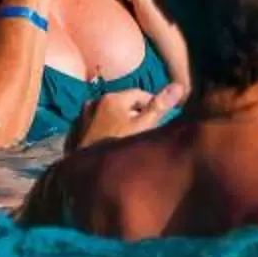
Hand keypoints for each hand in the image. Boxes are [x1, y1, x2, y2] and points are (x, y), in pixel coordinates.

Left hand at [66, 79, 187, 152]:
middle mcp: (96, 101)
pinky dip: (107, 129)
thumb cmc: (120, 145)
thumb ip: (160, 106)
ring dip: (121, 122)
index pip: (141, 94)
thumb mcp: (145, 126)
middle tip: (146, 132)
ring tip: (130, 139)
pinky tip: (112, 143)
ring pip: (111, 114)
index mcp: (112, 97)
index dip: (154, 106)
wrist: (88, 171)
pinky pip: (98, 124)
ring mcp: (84, 116)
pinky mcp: (78, 131)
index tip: (160, 120)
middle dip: (137, 115)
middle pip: (125, 104)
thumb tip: (179, 85)